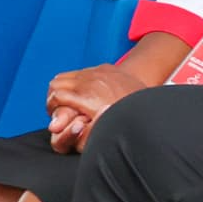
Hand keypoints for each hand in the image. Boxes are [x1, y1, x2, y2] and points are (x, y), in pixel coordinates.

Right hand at [42, 49, 167, 148]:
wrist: (150, 105)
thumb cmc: (124, 121)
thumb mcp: (98, 133)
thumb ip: (74, 132)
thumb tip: (55, 127)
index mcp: (85, 96)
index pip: (55, 96)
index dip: (52, 108)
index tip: (56, 117)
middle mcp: (89, 80)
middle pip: (56, 83)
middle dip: (55, 97)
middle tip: (61, 110)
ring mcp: (97, 72)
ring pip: (67, 75)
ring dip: (65, 88)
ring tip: (72, 102)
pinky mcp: (106, 68)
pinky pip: (83, 71)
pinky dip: (79, 82)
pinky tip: (87, 94)